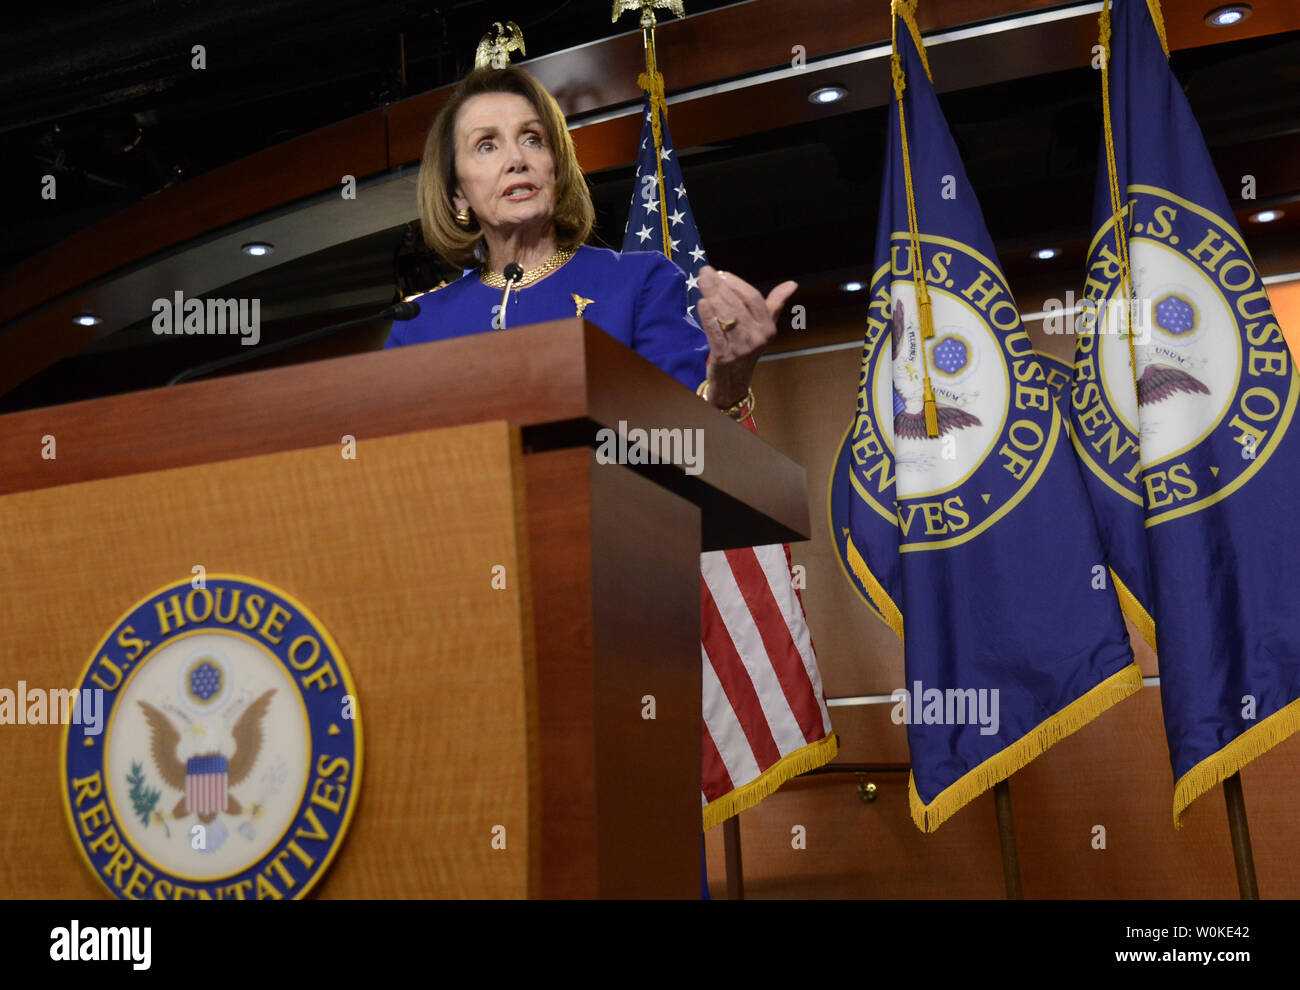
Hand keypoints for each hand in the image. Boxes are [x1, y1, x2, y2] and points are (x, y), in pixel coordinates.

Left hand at [696, 265, 797, 407]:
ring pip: (726, 316)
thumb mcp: (764, 327)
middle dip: (719, 286)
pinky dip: (708, 317)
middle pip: (737, 304)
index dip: (736, 283)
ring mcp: (741, 348)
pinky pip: (715, 333)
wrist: (733, 382)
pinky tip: (701, 303)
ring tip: (702, 282)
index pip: (753, 298)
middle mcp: (757, 337)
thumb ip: (775, 303)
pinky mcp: (724, 356)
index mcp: (768, 327)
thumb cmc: (746, 348)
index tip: (721, 273)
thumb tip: (792, 284)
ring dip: (712, 297)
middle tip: (705, 272)